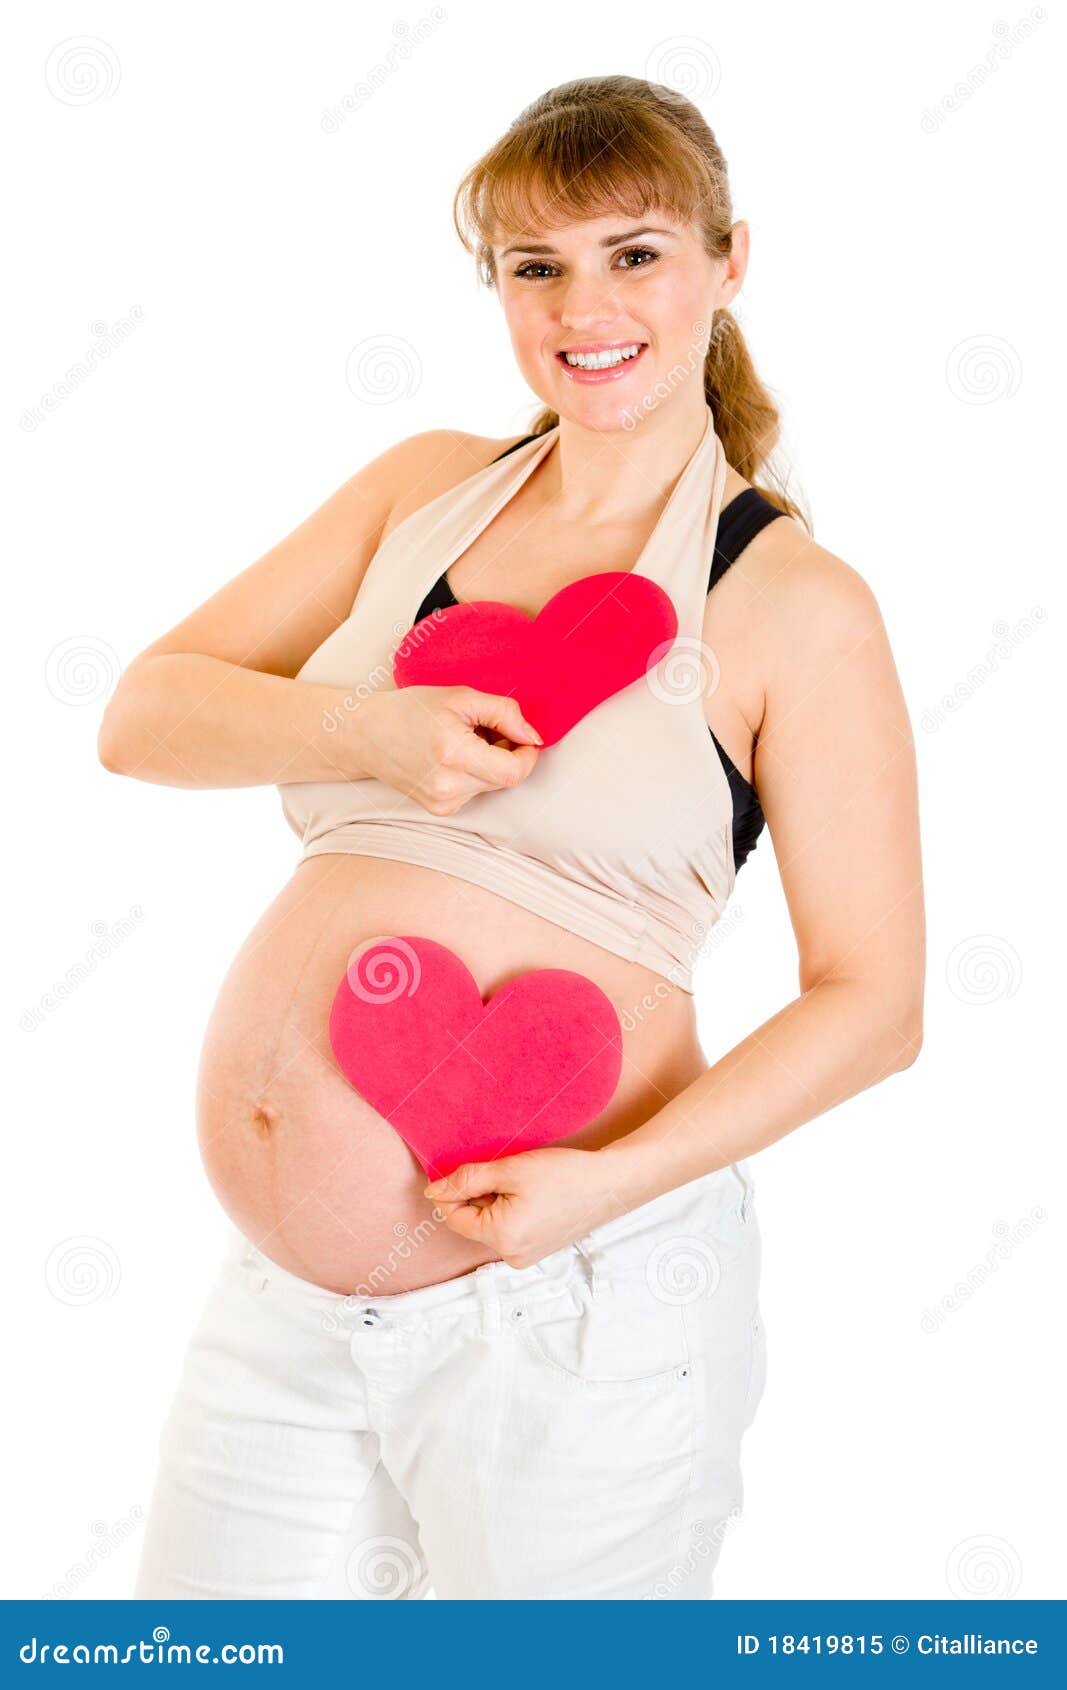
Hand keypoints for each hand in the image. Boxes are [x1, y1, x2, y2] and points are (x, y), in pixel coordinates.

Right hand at [351, 685, 541, 814]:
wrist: (365, 734)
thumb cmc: (411, 710)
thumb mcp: (461, 697)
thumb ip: (504, 713)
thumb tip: (533, 736)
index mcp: (454, 754)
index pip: (514, 772)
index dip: (527, 754)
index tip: (522, 736)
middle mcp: (449, 787)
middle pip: (505, 779)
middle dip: (507, 754)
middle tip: (486, 729)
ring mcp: (443, 803)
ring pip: (491, 786)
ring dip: (490, 764)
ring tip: (464, 741)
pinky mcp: (440, 810)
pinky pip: (475, 792)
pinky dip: (474, 775)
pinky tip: (453, 758)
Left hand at [423, 1145, 631, 1269]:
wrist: (610, 1183)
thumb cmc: (564, 1175)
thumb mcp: (509, 1170)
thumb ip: (467, 1180)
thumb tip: (434, 1191)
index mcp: (501, 1238)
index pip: (455, 1218)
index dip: (451, 1191)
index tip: (460, 1169)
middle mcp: (511, 1256)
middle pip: (473, 1223)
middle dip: (478, 1196)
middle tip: (502, 1170)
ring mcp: (527, 1257)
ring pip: (492, 1225)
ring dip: (495, 1202)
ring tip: (522, 1181)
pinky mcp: (539, 1250)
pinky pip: (510, 1230)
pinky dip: (511, 1210)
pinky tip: (531, 1192)